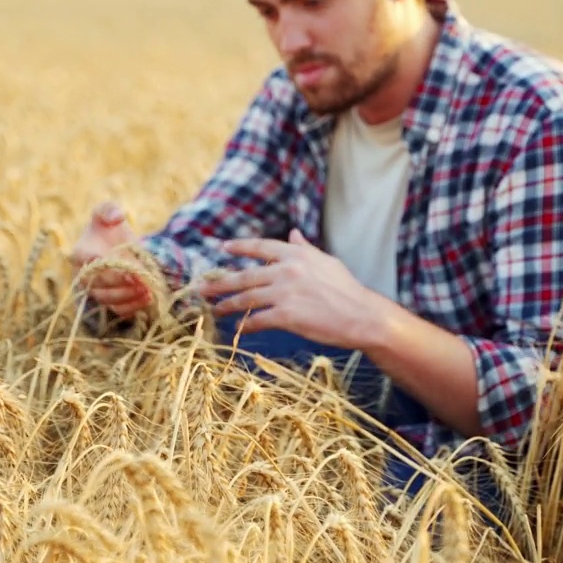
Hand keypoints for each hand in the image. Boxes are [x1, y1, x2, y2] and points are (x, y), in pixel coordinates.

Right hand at [68, 201, 150, 318]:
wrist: (116, 249)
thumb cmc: (107, 230)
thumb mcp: (107, 213)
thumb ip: (109, 209)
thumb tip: (117, 216)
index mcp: (80, 253)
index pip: (87, 262)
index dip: (105, 265)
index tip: (126, 265)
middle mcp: (84, 275)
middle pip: (99, 284)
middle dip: (121, 283)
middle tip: (141, 280)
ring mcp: (96, 291)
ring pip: (108, 300)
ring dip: (128, 296)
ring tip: (147, 289)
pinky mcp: (109, 303)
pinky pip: (118, 310)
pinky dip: (133, 307)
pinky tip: (148, 298)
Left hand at [196, 228, 380, 348]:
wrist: (361, 315)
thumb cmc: (347, 289)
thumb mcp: (326, 261)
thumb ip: (305, 248)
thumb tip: (293, 234)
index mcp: (296, 254)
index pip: (261, 247)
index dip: (239, 247)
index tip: (222, 248)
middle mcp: (287, 270)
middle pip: (244, 275)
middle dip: (220, 283)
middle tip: (201, 288)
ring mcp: (285, 293)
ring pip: (246, 298)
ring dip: (227, 305)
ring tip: (214, 309)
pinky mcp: (286, 315)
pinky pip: (257, 320)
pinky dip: (245, 325)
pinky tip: (237, 329)